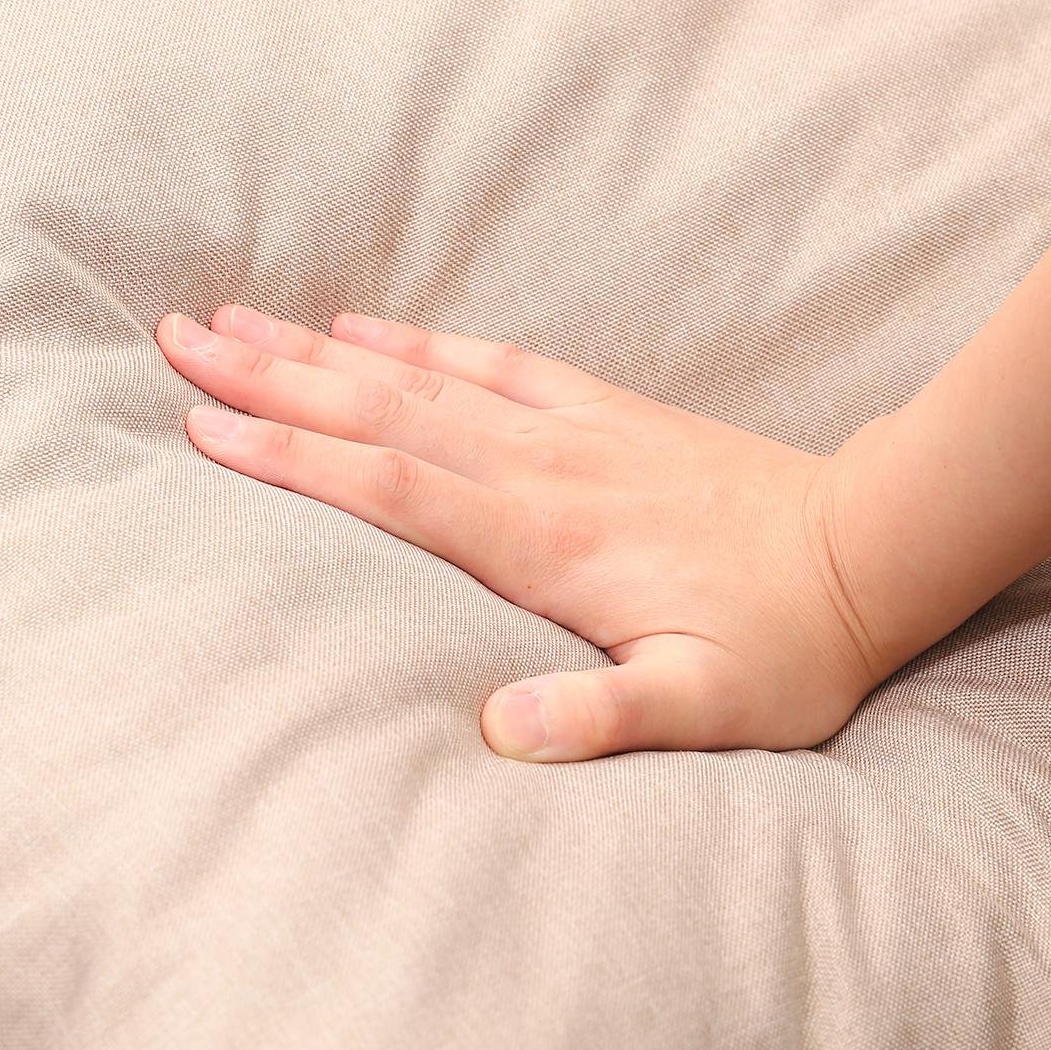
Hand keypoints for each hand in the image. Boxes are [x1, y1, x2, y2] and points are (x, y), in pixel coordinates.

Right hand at [155, 305, 887, 760]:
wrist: (870, 550)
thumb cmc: (786, 645)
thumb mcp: (706, 706)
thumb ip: (605, 715)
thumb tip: (499, 730)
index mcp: (545, 543)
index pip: (392, 491)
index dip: (293, 460)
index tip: (204, 428)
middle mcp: (542, 471)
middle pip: (383, 416)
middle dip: (275, 381)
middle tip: (180, 340)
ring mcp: (572, 433)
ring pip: (423, 380)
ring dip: (326, 351)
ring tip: (242, 319)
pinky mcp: (605, 415)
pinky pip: (497, 363)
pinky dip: (426, 343)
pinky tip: (373, 328)